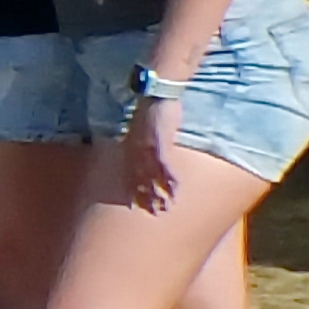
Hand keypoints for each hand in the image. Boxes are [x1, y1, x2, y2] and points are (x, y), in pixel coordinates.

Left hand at [122, 97, 180, 212]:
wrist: (155, 95)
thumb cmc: (150, 108)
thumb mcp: (141, 126)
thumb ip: (142, 139)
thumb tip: (144, 146)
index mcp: (132, 147)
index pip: (132, 173)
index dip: (134, 189)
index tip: (134, 203)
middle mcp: (138, 152)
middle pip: (142, 180)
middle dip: (147, 198)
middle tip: (154, 213)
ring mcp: (150, 150)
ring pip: (154, 179)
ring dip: (160, 195)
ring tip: (165, 210)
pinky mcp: (161, 146)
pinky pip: (166, 168)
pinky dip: (171, 181)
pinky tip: (176, 192)